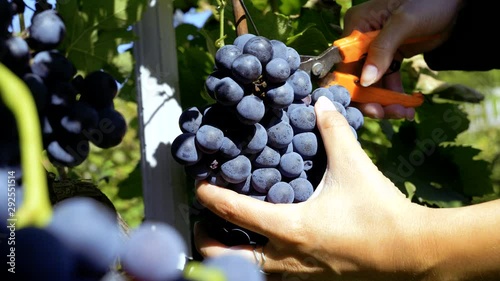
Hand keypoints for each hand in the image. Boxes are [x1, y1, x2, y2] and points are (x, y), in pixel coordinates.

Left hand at [194, 96, 429, 280]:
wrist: (413, 254)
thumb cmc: (380, 213)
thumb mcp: (354, 167)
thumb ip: (334, 131)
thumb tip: (320, 102)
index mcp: (291, 227)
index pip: (237, 212)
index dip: (212, 197)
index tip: (198, 187)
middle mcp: (287, 257)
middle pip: (229, 259)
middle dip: (209, 243)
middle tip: (202, 225)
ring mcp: (299, 275)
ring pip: (249, 273)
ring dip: (230, 256)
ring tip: (226, 236)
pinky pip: (273, 276)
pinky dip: (256, 263)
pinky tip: (263, 247)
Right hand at [339, 0, 463, 118]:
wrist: (455, 1)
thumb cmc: (429, 3)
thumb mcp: (404, 23)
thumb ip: (383, 50)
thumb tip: (364, 81)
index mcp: (357, 26)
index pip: (344, 61)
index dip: (350, 85)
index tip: (364, 104)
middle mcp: (362, 40)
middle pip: (356, 76)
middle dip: (370, 97)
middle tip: (385, 114)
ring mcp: (376, 50)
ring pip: (372, 83)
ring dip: (385, 100)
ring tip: (403, 112)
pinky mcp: (390, 58)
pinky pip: (386, 81)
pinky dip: (395, 95)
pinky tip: (407, 107)